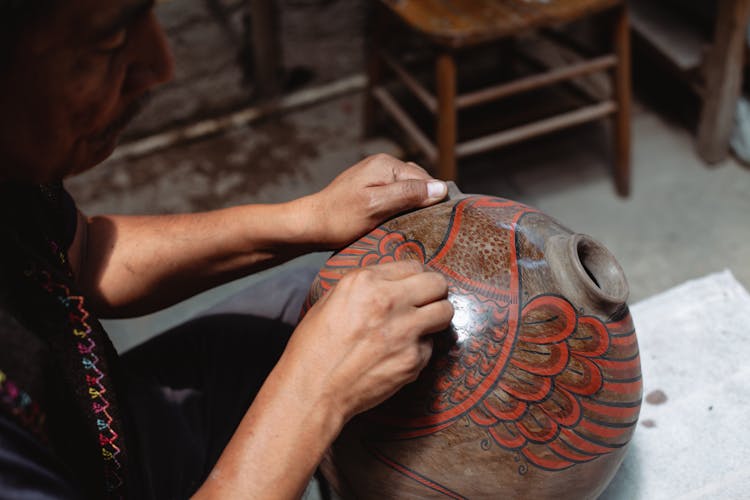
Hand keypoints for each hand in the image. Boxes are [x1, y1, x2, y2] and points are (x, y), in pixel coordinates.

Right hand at [282, 260, 453, 422]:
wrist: (313, 390)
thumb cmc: (314, 348)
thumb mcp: (331, 300)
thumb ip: (365, 286)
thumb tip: (391, 282)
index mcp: (365, 281)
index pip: (414, 266)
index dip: (415, 278)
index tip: (413, 287)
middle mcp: (389, 301)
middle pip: (438, 284)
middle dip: (435, 292)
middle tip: (427, 302)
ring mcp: (405, 331)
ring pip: (445, 311)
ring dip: (436, 317)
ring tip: (421, 325)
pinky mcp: (413, 359)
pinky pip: (430, 346)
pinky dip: (419, 349)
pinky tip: (399, 355)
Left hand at [303, 154, 447, 248]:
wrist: (310, 225)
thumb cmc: (340, 218)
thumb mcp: (377, 206)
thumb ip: (408, 195)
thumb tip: (441, 188)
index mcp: (387, 164)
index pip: (426, 180)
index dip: (433, 201)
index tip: (437, 224)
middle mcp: (383, 164)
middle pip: (418, 184)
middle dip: (424, 203)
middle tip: (426, 228)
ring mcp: (376, 176)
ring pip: (408, 190)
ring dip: (413, 207)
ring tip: (413, 227)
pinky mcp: (370, 188)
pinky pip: (396, 195)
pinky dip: (401, 208)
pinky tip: (399, 222)